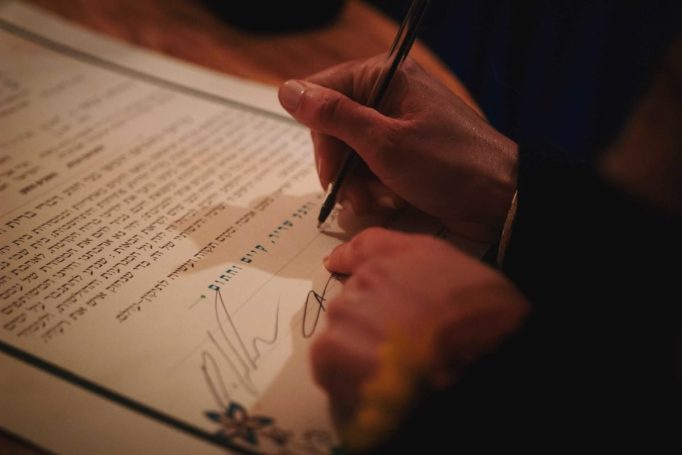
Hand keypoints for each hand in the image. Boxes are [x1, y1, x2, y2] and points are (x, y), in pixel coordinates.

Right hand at [278, 56, 518, 240]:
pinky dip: (373, 188)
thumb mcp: (384, 142)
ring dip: (357, 183)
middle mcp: (390, 95)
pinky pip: (370, 166)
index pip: (323, 92)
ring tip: (377, 202)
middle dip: (341, 165)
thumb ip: (334, 116)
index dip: (320, 133)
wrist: (500, 200)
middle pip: (334, 126)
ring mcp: (398, 125)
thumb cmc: (449, 166)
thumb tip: (288, 90)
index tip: (330, 170)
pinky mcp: (405, 152)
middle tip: (354, 195)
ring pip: (350, 151)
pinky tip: (388, 202)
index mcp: (386, 76)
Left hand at [310, 228, 528, 448]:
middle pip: (357, 299)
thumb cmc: (488, 327)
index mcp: (407, 256)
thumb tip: (418, 302)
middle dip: (372, 323)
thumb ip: (436, 279)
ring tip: (393, 377)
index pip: (368, 247)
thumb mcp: (477, 283)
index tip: (337, 262)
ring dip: (360, 352)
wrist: (479, 366)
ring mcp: (347, 312)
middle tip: (401, 352)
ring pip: (343, 332)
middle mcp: (370, 277)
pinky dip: (348, 379)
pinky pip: (331, 364)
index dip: (351, 256)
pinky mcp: (330, 349)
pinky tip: (377, 391)